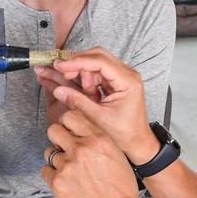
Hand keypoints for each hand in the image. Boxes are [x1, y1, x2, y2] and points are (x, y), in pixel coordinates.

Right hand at [42, 48, 158, 164]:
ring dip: (83, 72)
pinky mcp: (116, 81)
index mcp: (128, 81)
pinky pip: (98, 72)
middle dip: (78, 63)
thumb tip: (58, 90)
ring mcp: (122, 76)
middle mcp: (128, 74)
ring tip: (80, 90)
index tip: (60, 66)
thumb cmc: (124, 132)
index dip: (78, 62)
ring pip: (96, 62)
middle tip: (62, 72)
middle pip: (98, 56)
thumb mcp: (98, 118)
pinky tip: (84, 89)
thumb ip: (78, 102)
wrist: (137, 141)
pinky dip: (87, 77)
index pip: (100, 62)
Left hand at [42, 111, 139, 197]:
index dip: (67, 123)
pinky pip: (45, 170)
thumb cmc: (119, 188)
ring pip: (49, 152)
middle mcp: (81, 149)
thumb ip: (98, 139)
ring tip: (70, 171)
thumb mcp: (117, 155)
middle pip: (53, 130)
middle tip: (64, 148)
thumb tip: (81, 130)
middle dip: (57, 138)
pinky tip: (66, 182)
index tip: (68, 130)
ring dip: (57, 160)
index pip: (70, 116)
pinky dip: (53, 176)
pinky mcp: (57, 182)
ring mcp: (67, 165)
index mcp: (98, 139)